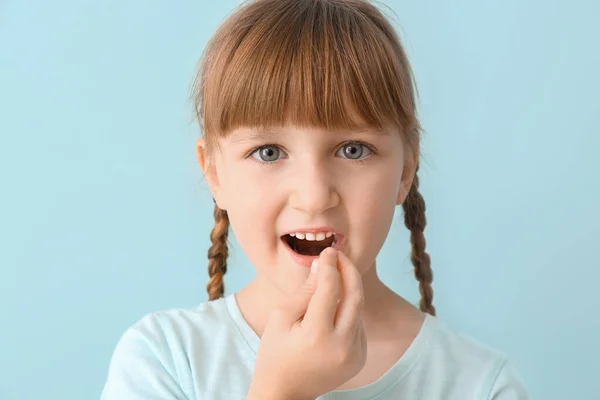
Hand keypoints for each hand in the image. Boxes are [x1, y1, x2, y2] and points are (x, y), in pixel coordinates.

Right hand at [247, 248, 366, 399]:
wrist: (285, 392)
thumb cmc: (276, 351)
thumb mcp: (280, 317)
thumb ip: (305, 291)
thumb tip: (323, 265)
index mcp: (317, 335)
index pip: (330, 289)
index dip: (330, 265)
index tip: (328, 251)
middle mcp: (342, 346)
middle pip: (355, 296)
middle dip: (349, 270)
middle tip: (340, 255)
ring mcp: (354, 354)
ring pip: (358, 309)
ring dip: (349, 289)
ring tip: (336, 274)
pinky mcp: (359, 358)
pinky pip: (358, 324)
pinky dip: (349, 309)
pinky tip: (335, 303)